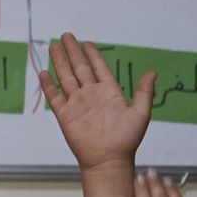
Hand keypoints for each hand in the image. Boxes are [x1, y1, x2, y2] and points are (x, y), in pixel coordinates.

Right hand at [39, 32, 150, 167]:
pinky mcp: (65, 115)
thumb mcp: (140, 113)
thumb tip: (152, 73)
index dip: (92, 55)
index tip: (86, 42)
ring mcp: (77, 104)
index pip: (98, 68)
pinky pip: (55, 97)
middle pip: (79, 68)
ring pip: (65, 78)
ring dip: (60, 62)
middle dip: (73, 51)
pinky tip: (44, 72)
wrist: (109, 160)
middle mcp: (92, 95)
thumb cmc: (127, 139)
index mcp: (109, 92)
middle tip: (66, 35)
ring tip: (53, 46)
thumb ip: (145, 92)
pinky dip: (48, 85)